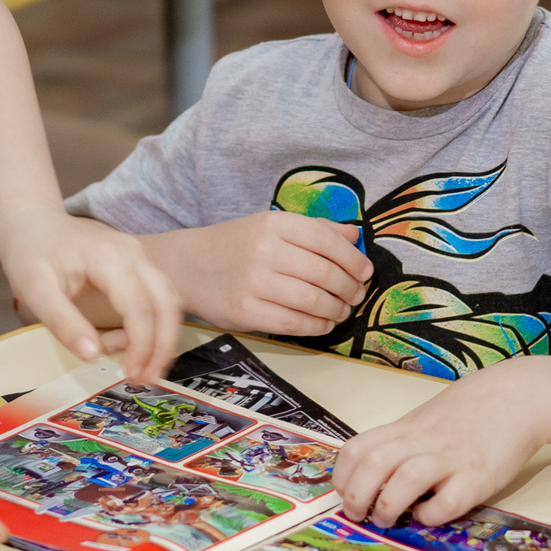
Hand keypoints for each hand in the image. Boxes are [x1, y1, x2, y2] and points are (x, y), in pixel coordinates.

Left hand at [0, 209, 181, 382]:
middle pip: (167, 303)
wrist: (33, 222)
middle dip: (162, 346)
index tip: (131, 374)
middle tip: (145, 378)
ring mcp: (139, 257)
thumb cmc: (31, 253)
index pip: (140, 307)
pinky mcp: (138, 265)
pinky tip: (126, 342)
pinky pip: (158, 297)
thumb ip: (64, 322)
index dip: (141, 345)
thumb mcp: (35, 290)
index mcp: (109, 258)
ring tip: (134, 365)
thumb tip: (93, 355)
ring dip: (161, 338)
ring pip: (169, 301)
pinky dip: (152, 325)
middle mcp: (133, 254)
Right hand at [140, 214, 369, 339]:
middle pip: (324, 273)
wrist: (185, 266)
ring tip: (341, 311)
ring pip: (312, 300)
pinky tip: (323, 324)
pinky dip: (316, 326)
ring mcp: (253, 282)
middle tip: (356, 295)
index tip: (365, 271)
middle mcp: (263, 250)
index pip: (326, 240)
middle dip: (348, 288)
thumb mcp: (269, 226)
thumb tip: (354, 236)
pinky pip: (292, 323)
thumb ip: (313, 229)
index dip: (353, 259)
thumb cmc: (233, 246)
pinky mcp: (245, 311)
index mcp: (273, 223)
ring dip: (336, 310)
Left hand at [333, 365, 546, 527]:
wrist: (517, 396)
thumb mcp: (424, 421)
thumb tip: (372, 478)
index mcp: (405, 429)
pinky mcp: (478, 477)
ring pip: (405, 480)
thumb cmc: (468, 412)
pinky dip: (431, 514)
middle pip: (373, 464)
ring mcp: (450, 459)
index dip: (342, 476)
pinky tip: (428, 514)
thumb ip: (400, 444)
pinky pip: (448, 501)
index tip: (344, 494)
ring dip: (387, 506)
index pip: (357, 449)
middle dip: (356, 496)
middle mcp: (422, 442)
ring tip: (387, 518)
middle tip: (358, 514)